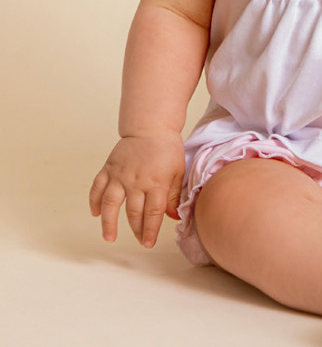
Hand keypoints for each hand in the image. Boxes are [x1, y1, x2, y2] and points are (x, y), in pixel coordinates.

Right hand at [89, 132, 184, 247]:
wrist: (151, 127)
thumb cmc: (167, 149)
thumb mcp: (178, 171)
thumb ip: (174, 195)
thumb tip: (173, 217)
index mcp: (156, 182)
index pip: (152, 213)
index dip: (150, 230)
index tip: (148, 243)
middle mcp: (136, 181)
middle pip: (133, 212)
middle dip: (137, 230)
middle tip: (140, 241)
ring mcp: (120, 175)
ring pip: (110, 204)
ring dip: (108, 223)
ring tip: (109, 237)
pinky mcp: (109, 168)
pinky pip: (97, 187)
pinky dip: (94, 201)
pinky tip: (95, 213)